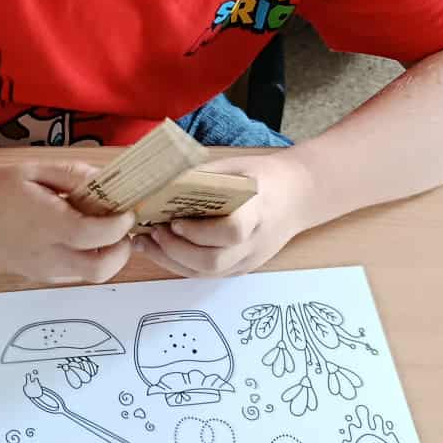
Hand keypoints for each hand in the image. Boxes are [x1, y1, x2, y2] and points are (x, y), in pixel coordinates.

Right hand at [0, 160, 137, 285]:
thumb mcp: (38, 170)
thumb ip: (75, 176)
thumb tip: (106, 182)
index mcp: (46, 224)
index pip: (97, 236)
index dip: (121, 226)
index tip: (127, 212)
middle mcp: (46, 253)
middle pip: (100, 269)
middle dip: (121, 252)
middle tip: (122, 230)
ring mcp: (41, 269)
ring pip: (89, 275)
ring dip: (105, 257)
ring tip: (101, 232)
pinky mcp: (37, 275)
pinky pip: (72, 274)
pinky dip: (85, 260)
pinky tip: (78, 238)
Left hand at [131, 153, 308, 277]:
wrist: (297, 196)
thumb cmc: (262, 177)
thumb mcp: (234, 168)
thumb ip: (201, 178)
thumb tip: (158, 184)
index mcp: (257, 211)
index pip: (232, 231)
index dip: (200, 232)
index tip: (175, 221)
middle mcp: (254, 242)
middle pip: (214, 262)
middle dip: (175, 250)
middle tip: (152, 231)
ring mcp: (247, 259)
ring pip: (206, 273)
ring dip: (170, 261)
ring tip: (145, 242)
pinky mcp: (240, 267)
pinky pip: (207, 274)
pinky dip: (179, 264)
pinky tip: (159, 249)